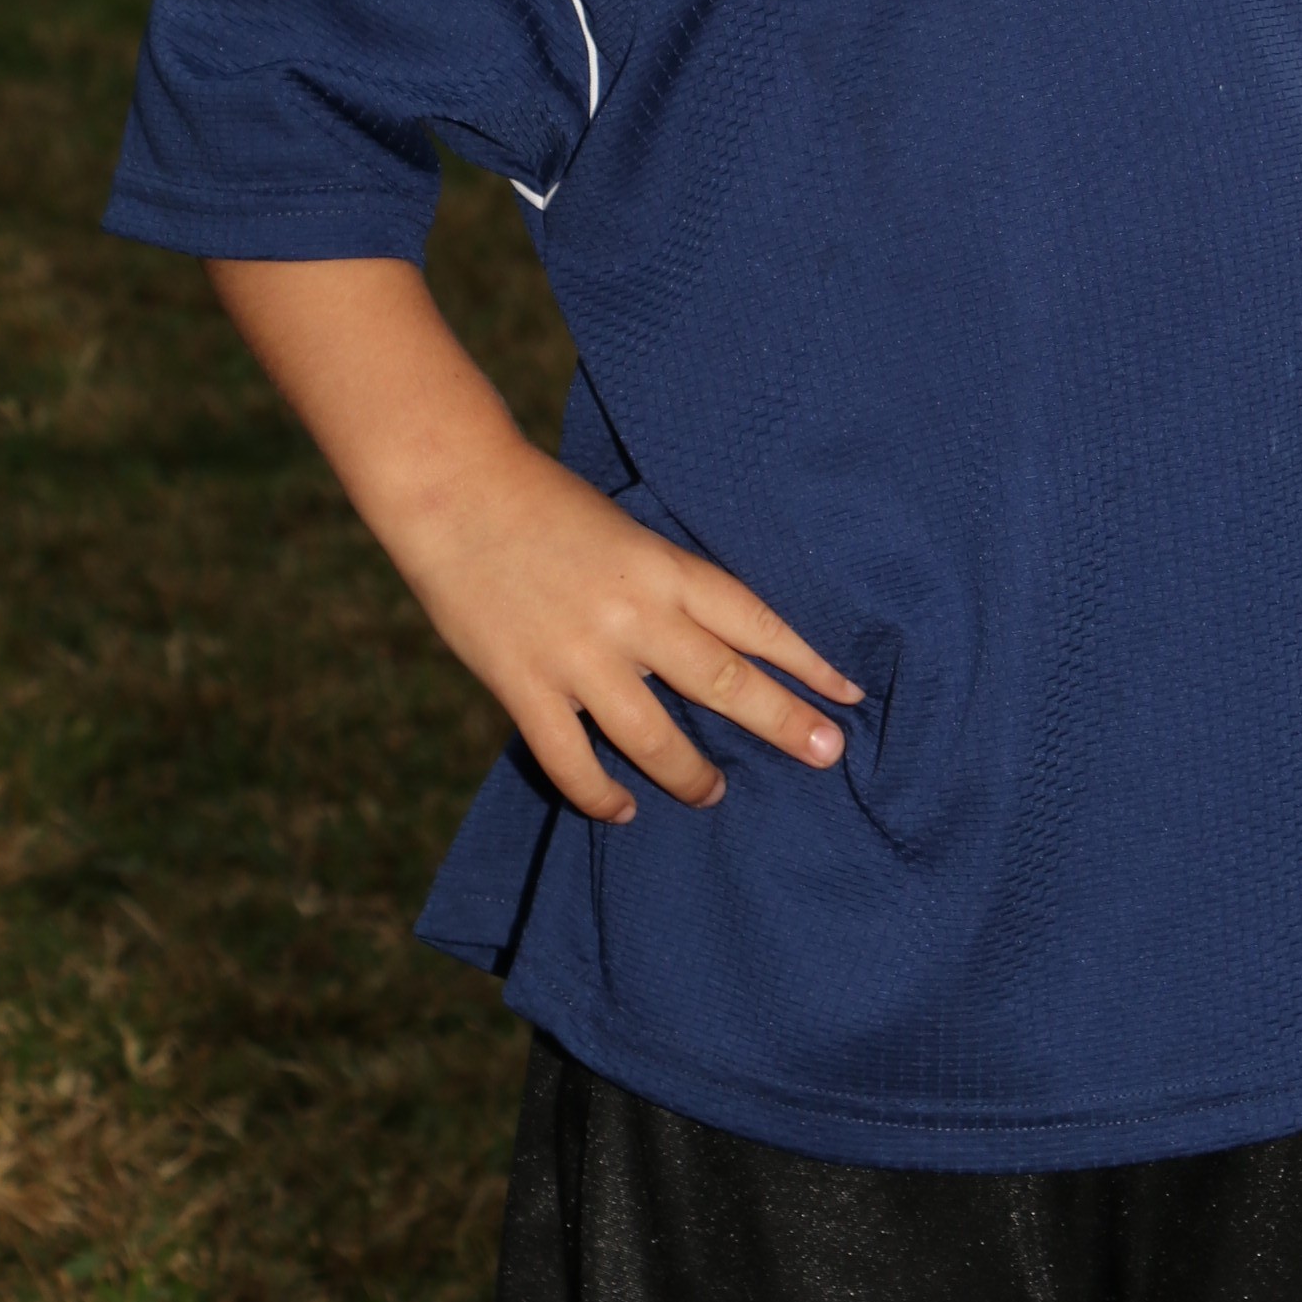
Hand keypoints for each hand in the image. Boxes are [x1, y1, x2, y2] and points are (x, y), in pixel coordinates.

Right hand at [205, 254, 860, 818]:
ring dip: (691, 775)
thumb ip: (665, 588)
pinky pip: (573, 760)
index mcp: (663, 566)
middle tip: (827, 755)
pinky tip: (622, 809)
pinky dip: (601, 794)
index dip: (806, 661)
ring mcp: (578, 655)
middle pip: (725, 682)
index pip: (755, 621)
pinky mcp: (525, 685)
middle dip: (783, 722)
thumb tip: (714, 649)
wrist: (453, 491)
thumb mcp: (627, 533)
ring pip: (654, 737)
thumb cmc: (545, 505)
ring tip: (713, 795)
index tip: (848, 694)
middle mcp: (633, 615)